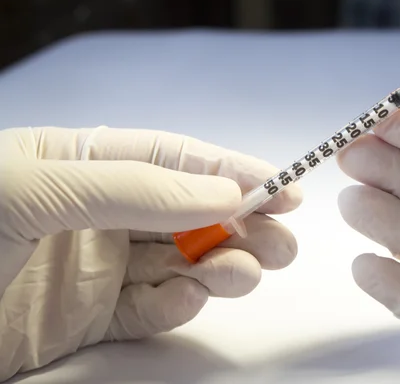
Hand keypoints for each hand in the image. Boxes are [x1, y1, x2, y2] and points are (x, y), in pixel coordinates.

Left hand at [0, 126, 301, 379]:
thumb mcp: (37, 189)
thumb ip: (133, 189)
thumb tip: (222, 190)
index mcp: (78, 162)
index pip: (171, 160)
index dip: (229, 169)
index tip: (282, 186)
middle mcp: (93, 211)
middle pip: (185, 215)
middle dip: (239, 224)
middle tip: (282, 242)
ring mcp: (92, 267)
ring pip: (176, 263)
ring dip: (219, 267)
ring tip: (248, 274)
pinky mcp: (86, 319)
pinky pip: (146, 310)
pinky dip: (177, 307)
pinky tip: (192, 299)